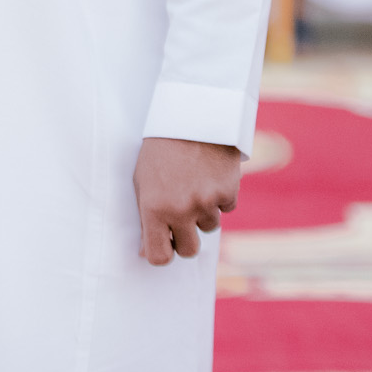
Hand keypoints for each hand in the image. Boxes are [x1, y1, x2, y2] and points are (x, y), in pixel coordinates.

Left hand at [133, 137, 240, 264]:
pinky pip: (226, 207)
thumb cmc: (160, 149)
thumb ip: (146, 217)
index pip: (159, 256)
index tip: (164, 246)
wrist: (191, 115)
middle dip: (186, 239)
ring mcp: (206, 202)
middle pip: (190, 250)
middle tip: (181, 219)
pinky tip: (210, 173)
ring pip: (209, 226)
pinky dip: (220, 195)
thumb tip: (146, 253)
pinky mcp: (228, 192)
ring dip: (203, 211)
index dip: (163, 254)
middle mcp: (181, 210)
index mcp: (153, 208)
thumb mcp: (143, 180)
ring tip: (193, 181)